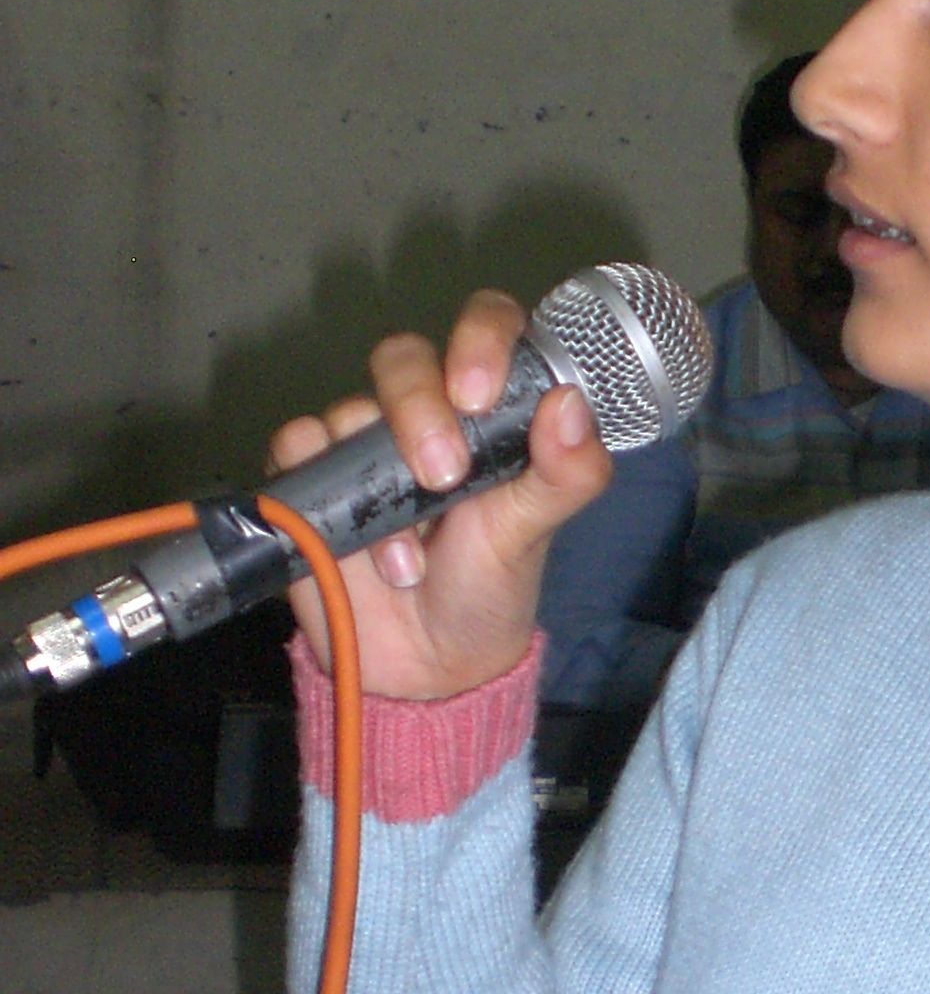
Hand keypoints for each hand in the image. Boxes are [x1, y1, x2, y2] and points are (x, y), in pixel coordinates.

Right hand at [268, 290, 613, 699]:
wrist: (428, 666)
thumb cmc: (488, 584)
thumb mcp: (534, 531)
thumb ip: (566, 472)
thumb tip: (569, 405)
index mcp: (489, 411)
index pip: (486, 327)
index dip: (481, 337)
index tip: (479, 393)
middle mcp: (423, 413)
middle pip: (403, 357)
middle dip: (418, 408)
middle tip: (444, 476)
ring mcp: (362, 444)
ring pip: (349, 406)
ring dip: (381, 483)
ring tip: (410, 560)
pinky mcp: (311, 479)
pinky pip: (295, 443)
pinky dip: (318, 485)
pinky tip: (352, 547)